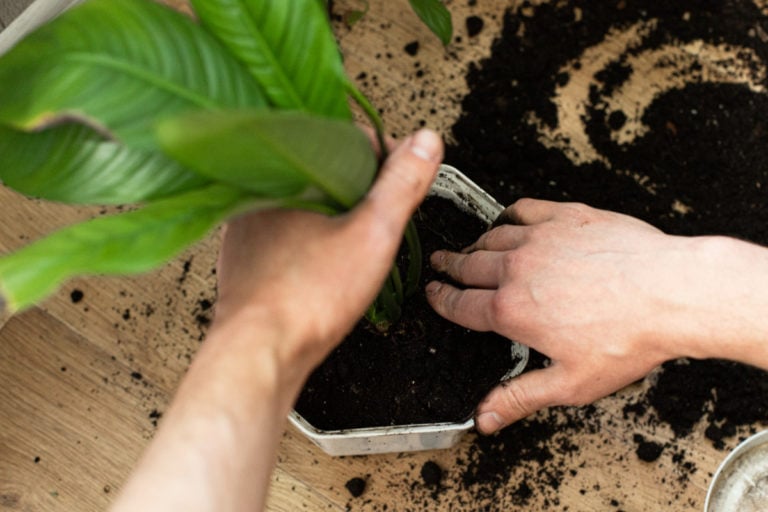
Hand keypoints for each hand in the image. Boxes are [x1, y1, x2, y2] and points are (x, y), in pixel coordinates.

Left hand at [213, 129, 443, 375]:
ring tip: (361, 233)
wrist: (260, 353)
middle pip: (322, 167)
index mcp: (284, 174)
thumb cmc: (307, 300)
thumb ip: (401, 184)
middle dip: (360, 183)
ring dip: (335, 209)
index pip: (341, 138)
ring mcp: (248, 225)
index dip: (382, 153)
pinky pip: (287, 229)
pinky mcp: (246, 255)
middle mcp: (258, 192)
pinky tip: (329, 258)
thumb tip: (425, 143)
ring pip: (304, 200)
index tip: (403, 173)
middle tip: (386, 205)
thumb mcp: (372, 233)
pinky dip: (312, 235)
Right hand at [426, 198, 720, 433]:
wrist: (670, 292)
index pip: (460, 304)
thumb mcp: (569, 384)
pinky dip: (510, 215)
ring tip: (469, 247)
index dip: (440, 299)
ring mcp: (541, 238)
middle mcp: (517, 269)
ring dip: (475, 244)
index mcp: (511, 310)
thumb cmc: (627, 337)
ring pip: (492, 237)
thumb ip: (520, 397)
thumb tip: (486, 417)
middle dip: (449, 266)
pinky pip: (525, 210)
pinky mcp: (567, 217)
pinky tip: (510, 219)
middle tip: (439, 264)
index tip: (431, 293)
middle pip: (469, 266)